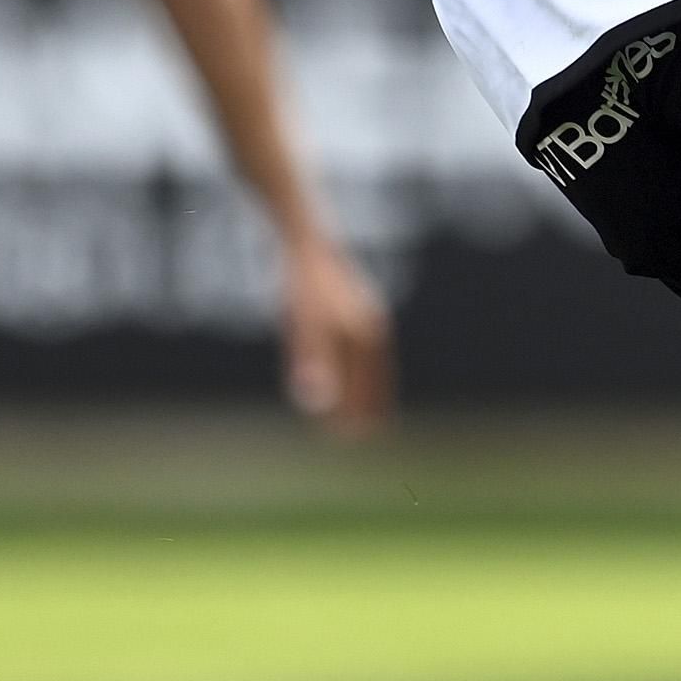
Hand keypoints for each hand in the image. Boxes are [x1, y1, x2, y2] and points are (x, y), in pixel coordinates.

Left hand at [280, 234, 394, 436]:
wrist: (306, 241)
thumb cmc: (303, 287)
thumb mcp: (304, 328)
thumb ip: (312, 365)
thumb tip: (317, 403)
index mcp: (366, 336)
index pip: (368, 386)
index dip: (358, 413)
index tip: (351, 439)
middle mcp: (373, 327)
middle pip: (376, 376)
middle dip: (368, 404)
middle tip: (357, 434)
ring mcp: (367, 315)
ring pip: (371, 363)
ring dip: (365, 387)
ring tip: (354, 410)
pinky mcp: (356, 306)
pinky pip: (362, 349)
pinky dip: (358, 368)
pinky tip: (343, 373)